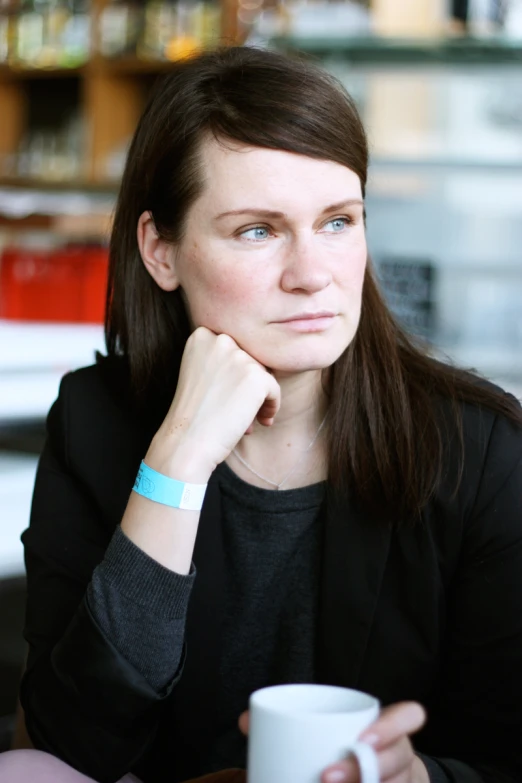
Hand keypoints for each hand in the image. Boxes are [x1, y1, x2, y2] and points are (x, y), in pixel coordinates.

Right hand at [149, 327, 280, 477]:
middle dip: (248, 387)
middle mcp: (221, 340)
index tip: (228, 394)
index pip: (235, 348)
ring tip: (246, 421)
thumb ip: (224, 360)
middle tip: (236, 410)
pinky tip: (261, 421)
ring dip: (259, 398)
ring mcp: (239, 357)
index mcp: (202, 335)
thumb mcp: (200, 373)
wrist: (185, 442)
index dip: (236, 373)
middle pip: (250, 360)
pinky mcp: (256, 377)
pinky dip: (272, 407)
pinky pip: (275, 390)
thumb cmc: (193, 414)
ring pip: (264, 375)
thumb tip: (261, 362)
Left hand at [238, 702, 427, 782]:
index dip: (393, 725)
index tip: (360, 736)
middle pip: (400, 759)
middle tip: (326, 776)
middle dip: (364, 768)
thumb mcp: (331, 732)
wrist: (379, 780)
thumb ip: (294, 724)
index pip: (411, 715)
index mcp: (389, 729)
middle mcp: (403, 757)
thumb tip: (247, 722)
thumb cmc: (347, 750)